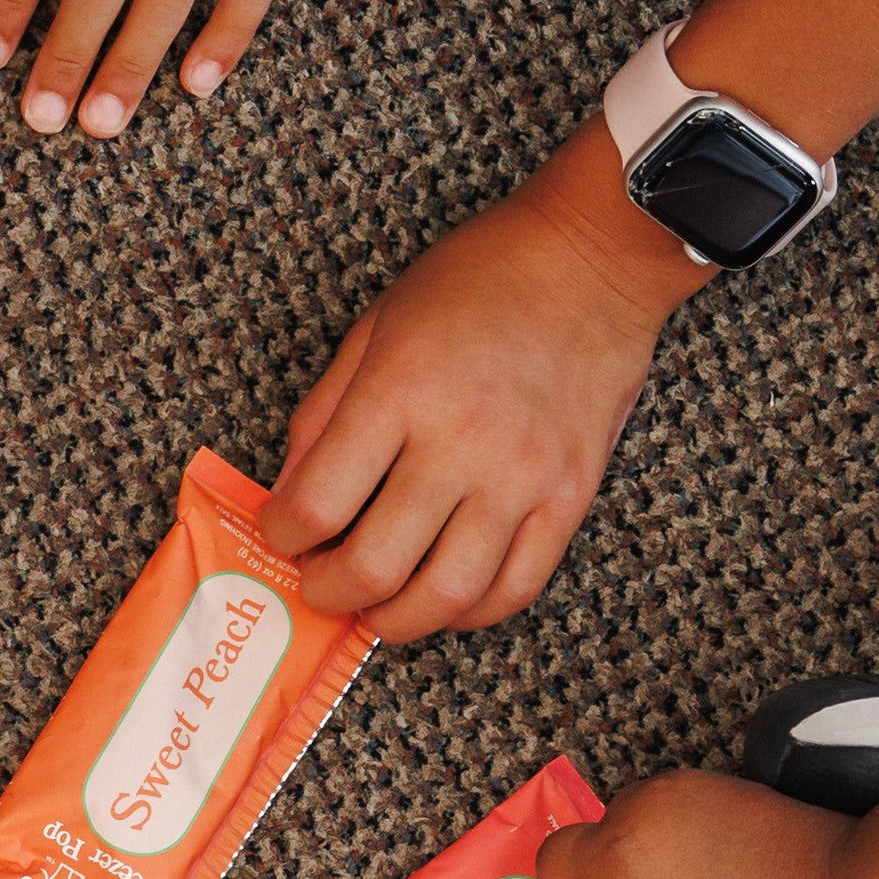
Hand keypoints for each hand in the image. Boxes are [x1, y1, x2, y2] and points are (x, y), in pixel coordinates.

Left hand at [274, 143, 696, 638]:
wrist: (594, 257)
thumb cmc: (481, 277)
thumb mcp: (377, 322)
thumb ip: (325, 411)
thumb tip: (290, 492)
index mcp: (400, 390)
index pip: (317, 504)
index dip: (283, 535)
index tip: (283, 532)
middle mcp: (461, 442)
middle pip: (375, 567)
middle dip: (329, 592)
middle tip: (320, 581)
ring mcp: (523, 477)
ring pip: (447, 596)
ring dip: (395, 621)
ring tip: (376, 606)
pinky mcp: (571, 497)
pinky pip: (516, 588)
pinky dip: (469, 612)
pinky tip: (443, 597)